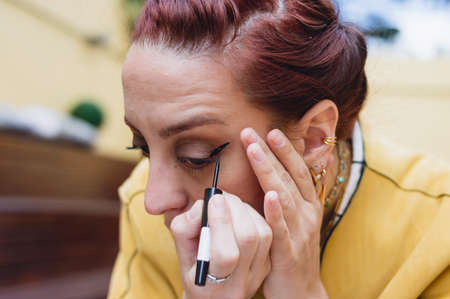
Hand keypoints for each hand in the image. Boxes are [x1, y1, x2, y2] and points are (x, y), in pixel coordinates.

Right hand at [170, 192, 272, 298]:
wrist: (214, 296)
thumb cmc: (194, 271)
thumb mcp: (181, 254)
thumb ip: (184, 229)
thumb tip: (203, 205)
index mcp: (211, 286)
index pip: (226, 254)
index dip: (221, 222)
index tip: (214, 200)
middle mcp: (239, 284)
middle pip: (248, 238)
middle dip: (235, 209)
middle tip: (220, 197)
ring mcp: (257, 274)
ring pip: (262, 233)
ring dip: (246, 210)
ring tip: (229, 204)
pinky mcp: (267, 263)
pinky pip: (269, 233)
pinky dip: (255, 216)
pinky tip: (240, 213)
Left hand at [240, 128, 327, 298]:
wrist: (301, 291)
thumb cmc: (291, 251)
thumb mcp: (292, 221)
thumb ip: (282, 199)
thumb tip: (267, 173)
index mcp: (308, 205)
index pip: (298, 171)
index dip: (285, 150)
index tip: (271, 131)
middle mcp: (307, 215)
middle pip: (289, 178)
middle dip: (271, 152)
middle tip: (252, 133)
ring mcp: (300, 232)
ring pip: (284, 196)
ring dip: (269, 171)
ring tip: (255, 150)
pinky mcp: (289, 252)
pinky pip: (281, 229)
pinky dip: (276, 211)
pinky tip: (268, 195)